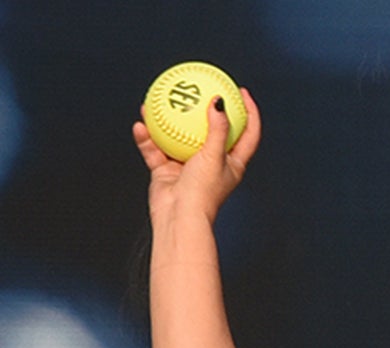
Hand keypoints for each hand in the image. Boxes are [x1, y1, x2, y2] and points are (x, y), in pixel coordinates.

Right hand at [132, 87, 260, 224]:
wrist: (179, 217)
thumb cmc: (203, 191)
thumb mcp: (215, 157)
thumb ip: (218, 129)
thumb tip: (218, 102)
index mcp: (233, 163)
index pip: (248, 133)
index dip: (250, 112)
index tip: (242, 91)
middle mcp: (212, 163)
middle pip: (211, 131)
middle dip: (205, 109)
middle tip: (202, 87)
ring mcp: (188, 166)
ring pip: (178, 137)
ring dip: (169, 120)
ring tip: (159, 99)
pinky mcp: (167, 171)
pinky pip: (156, 150)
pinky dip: (148, 139)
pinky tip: (140, 123)